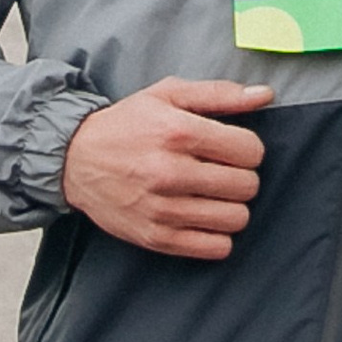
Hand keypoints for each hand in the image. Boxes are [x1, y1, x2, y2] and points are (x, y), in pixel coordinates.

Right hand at [62, 79, 273, 261]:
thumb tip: (265, 95)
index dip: (248, 149)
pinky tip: (203, 217)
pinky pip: (216, 248)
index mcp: (177, 132)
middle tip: (221, 171)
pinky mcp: (156, 237)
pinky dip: (217, 235)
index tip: (232, 149)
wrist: (75, 160)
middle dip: (241, 177)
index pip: (250, 151)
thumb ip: (220, 94)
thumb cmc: (127, 125)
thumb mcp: (168, 95)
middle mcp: (170, 172)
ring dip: (231, 206)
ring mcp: (162, 209)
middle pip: (247, 186)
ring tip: (212, 195)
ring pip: (236, 219)